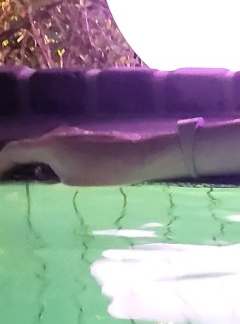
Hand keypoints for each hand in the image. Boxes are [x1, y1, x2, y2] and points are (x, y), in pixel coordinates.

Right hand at [0, 126, 173, 185]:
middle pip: (26, 150)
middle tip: (10, 188)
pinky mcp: (87, 141)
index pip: (11, 151)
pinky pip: (59, 152)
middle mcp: (56, 135)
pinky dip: (49, 165)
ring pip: (43, 151)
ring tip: (29, 188)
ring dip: (33, 166)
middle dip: (14, 168)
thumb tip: (36, 184)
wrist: (142, 157)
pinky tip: (55, 181)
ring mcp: (73, 136)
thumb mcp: (69, 182)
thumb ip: (45, 180)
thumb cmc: (104, 171)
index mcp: (47, 144)